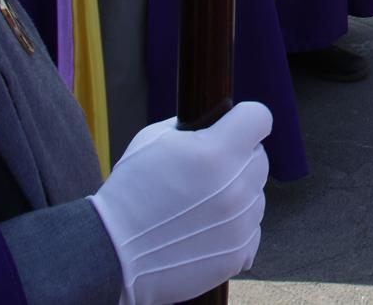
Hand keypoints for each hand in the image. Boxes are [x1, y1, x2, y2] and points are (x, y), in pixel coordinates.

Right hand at [88, 102, 273, 304]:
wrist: (113, 253)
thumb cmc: (131, 191)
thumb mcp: (153, 140)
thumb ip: (194, 127)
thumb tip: (219, 122)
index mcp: (216, 152)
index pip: (259, 117)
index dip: (246, 120)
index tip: (236, 128)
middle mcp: (236, 187)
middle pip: (259, 158)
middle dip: (237, 159)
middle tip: (206, 174)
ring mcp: (240, 222)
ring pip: (256, 195)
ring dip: (236, 195)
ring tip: (199, 207)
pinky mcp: (239, 252)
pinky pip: (251, 229)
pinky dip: (234, 228)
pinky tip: (205, 230)